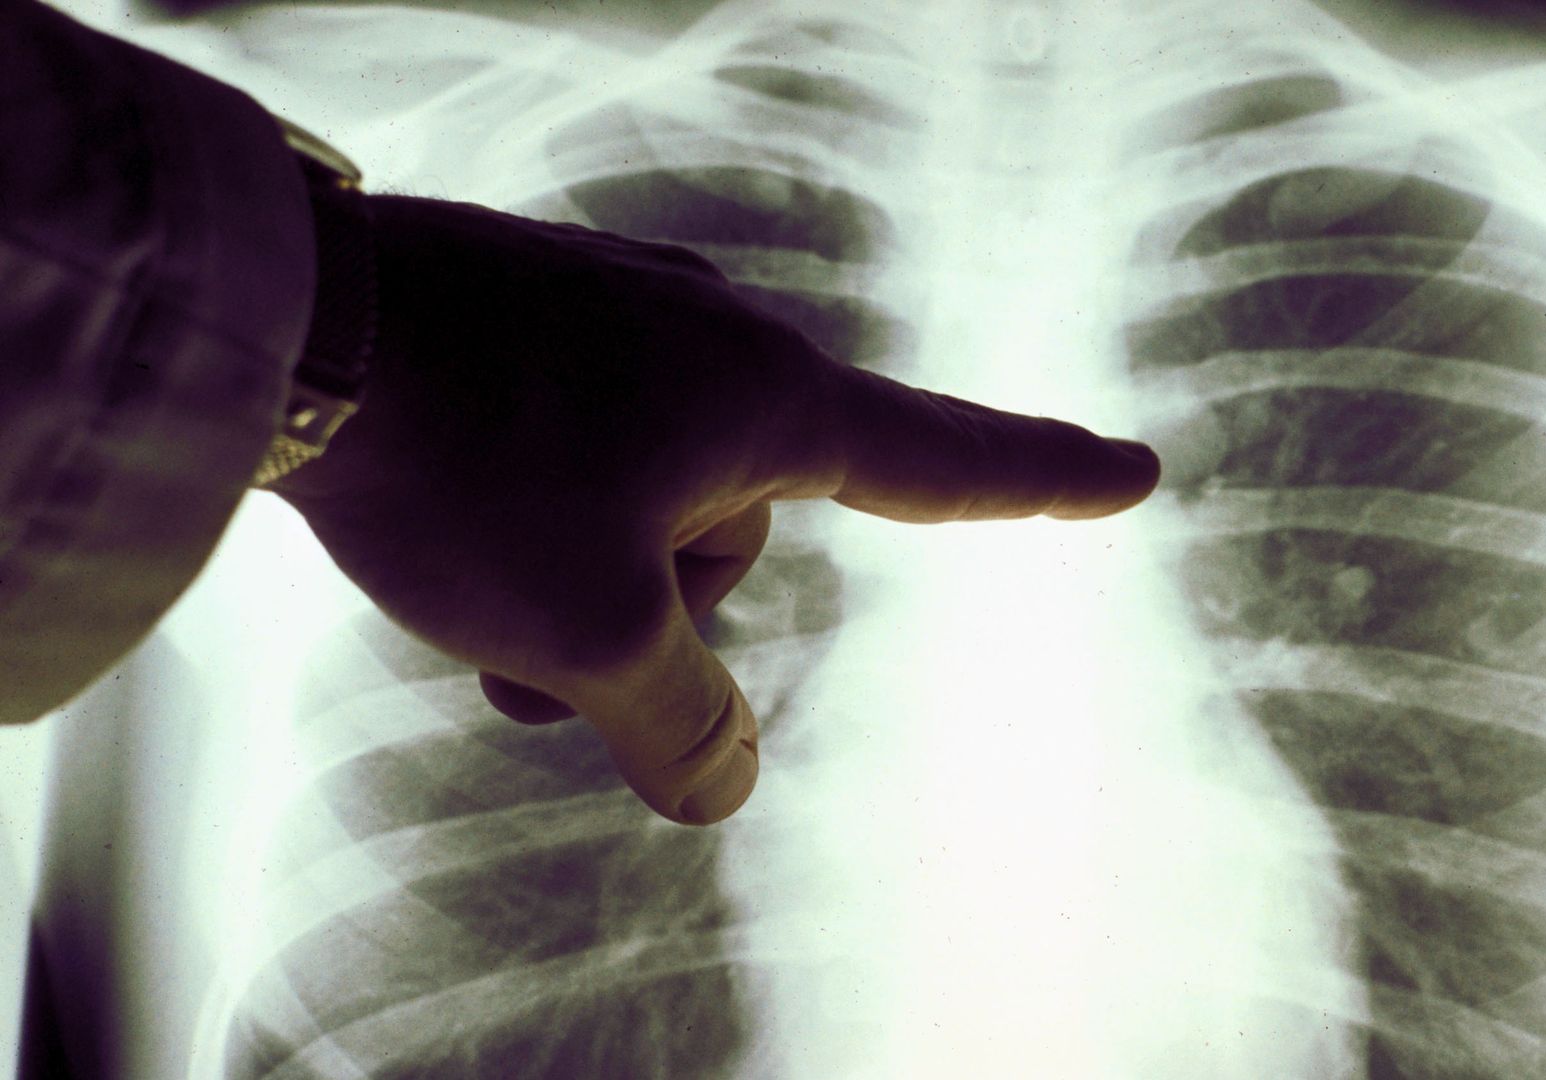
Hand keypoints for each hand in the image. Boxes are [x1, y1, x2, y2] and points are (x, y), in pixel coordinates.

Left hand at [270, 195, 1159, 825]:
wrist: (287, 314)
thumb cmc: (464, 466)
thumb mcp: (588, 635)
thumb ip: (680, 726)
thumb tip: (721, 788)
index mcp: (770, 399)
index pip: (943, 458)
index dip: (1045, 482)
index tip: (1133, 470)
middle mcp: (714, 337)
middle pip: (735, 533)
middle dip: (650, 613)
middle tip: (534, 651)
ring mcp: (621, 311)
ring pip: (641, 497)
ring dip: (574, 575)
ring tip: (468, 589)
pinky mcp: (539, 309)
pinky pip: (577, 443)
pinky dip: (534, 512)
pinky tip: (448, 510)